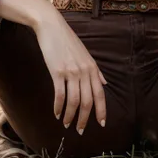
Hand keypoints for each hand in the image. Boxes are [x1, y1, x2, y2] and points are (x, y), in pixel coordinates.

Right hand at [33, 11, 107, 134]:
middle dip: (85, 119)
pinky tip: (56, 113)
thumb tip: (105, 83)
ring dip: (71, 116)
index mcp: (93, 68)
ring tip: (67, 124)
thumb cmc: (68, 41)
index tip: (101, 124)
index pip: (100, 94)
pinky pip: (60, 95)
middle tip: (80, 130)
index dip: (101, 110)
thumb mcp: (86, 54)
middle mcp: (84, 71)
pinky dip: (59, 107)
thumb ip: (96, 70)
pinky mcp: (57, 72)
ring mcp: (71, 72)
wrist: (52, 27)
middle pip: (88, 101)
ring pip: (74, 101)